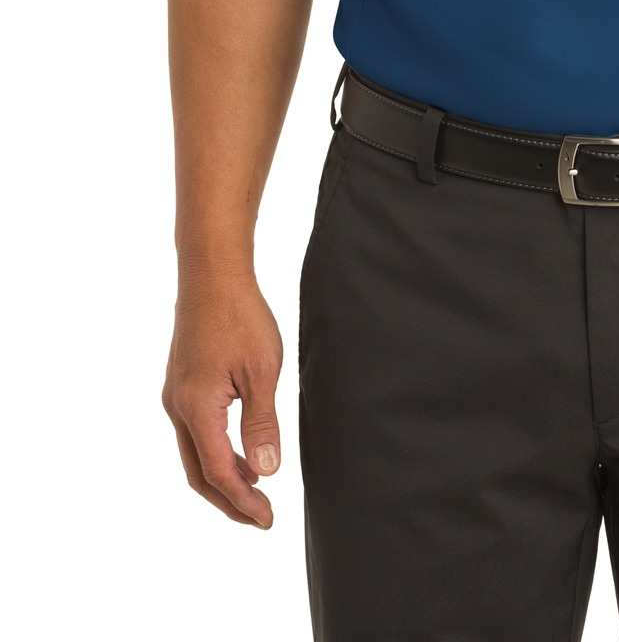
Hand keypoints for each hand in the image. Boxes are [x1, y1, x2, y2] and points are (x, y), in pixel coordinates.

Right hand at [162, 271, 283, 527]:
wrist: (211, 274)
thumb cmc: (240, 316)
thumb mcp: (261, 370)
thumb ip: (261, 423)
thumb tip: (266, 471)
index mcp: (197, 409)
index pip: (218, 473)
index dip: (243, 502)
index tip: (267, 520)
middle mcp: (177, 407)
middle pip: (198, 473)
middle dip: (228, 501)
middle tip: (260, 517)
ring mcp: (175, 396)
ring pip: (194, 453)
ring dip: (221, 478)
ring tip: (255, 489)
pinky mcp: (180, 384)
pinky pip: (194, 433)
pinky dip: (214, 452)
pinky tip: (239, 450)